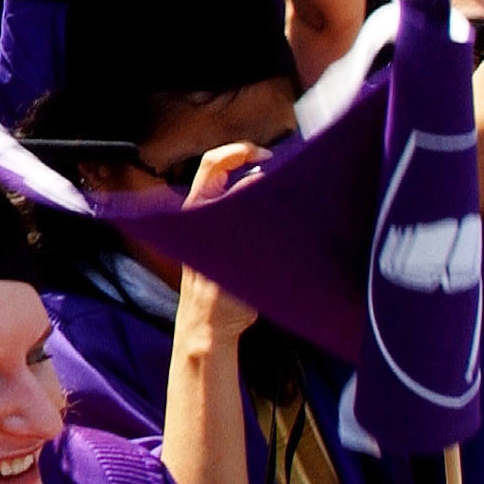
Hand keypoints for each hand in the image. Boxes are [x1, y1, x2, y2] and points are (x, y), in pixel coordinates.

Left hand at [176, 145, 266, 343]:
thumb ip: (251, 226)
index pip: (213, 165)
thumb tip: (259, 183)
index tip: (266, 156)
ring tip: (286, 197)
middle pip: (227, 173)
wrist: (209, 332)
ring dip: (261, 189)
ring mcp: (212, 228)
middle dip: (256, 167)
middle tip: (285, 175)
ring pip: (238, 192)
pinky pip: (244, 213)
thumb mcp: (237, 263)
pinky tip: (283, 220)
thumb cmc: (217, 303)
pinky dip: (261, 209)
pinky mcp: (225, 243)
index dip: (238, 152)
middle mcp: (202, 216)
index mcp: (197, 214)